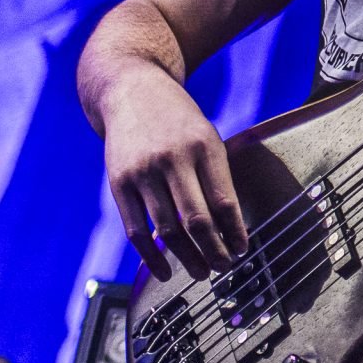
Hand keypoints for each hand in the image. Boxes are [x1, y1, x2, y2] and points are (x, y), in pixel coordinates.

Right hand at [101, 67, 248, 281]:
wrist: (131, 90)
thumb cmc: (177, 120)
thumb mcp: (206, 135)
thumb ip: (216, 175)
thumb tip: (231, 227)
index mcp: (203, 147)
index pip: (225, 201)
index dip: (235, 232)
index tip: (243, 250)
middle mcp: (173, 159)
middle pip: (197, 220)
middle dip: (215, 252)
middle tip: (224, 268)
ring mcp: (143, 172)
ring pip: (167, 230)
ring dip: (187, 259)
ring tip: (201, 272)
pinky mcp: (119, 183)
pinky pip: (136, 230)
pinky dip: (151, 257)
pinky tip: (164, 272)